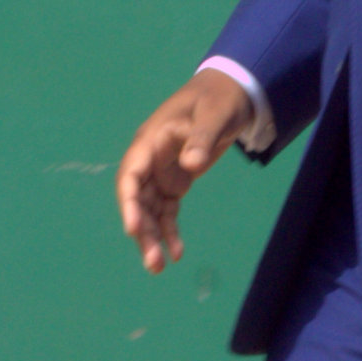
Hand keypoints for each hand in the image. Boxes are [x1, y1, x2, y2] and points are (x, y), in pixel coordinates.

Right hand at [116, 69, 256, 273]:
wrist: (232, 93)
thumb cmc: (219, 99)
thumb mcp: (214, 115)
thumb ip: (202, 138)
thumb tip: (191, 165)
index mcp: (151, 141)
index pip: (131, 175)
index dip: (129, 202)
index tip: (133, 227)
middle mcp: (150, 160)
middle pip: (137, 200)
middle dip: (142, 230)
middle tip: (153, 262)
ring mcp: (161, 172)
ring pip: (149, 210)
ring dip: (152, 237)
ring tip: (159, 267)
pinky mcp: (175, 181)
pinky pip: (167, 210)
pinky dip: (170, 231)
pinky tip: (177, 252)